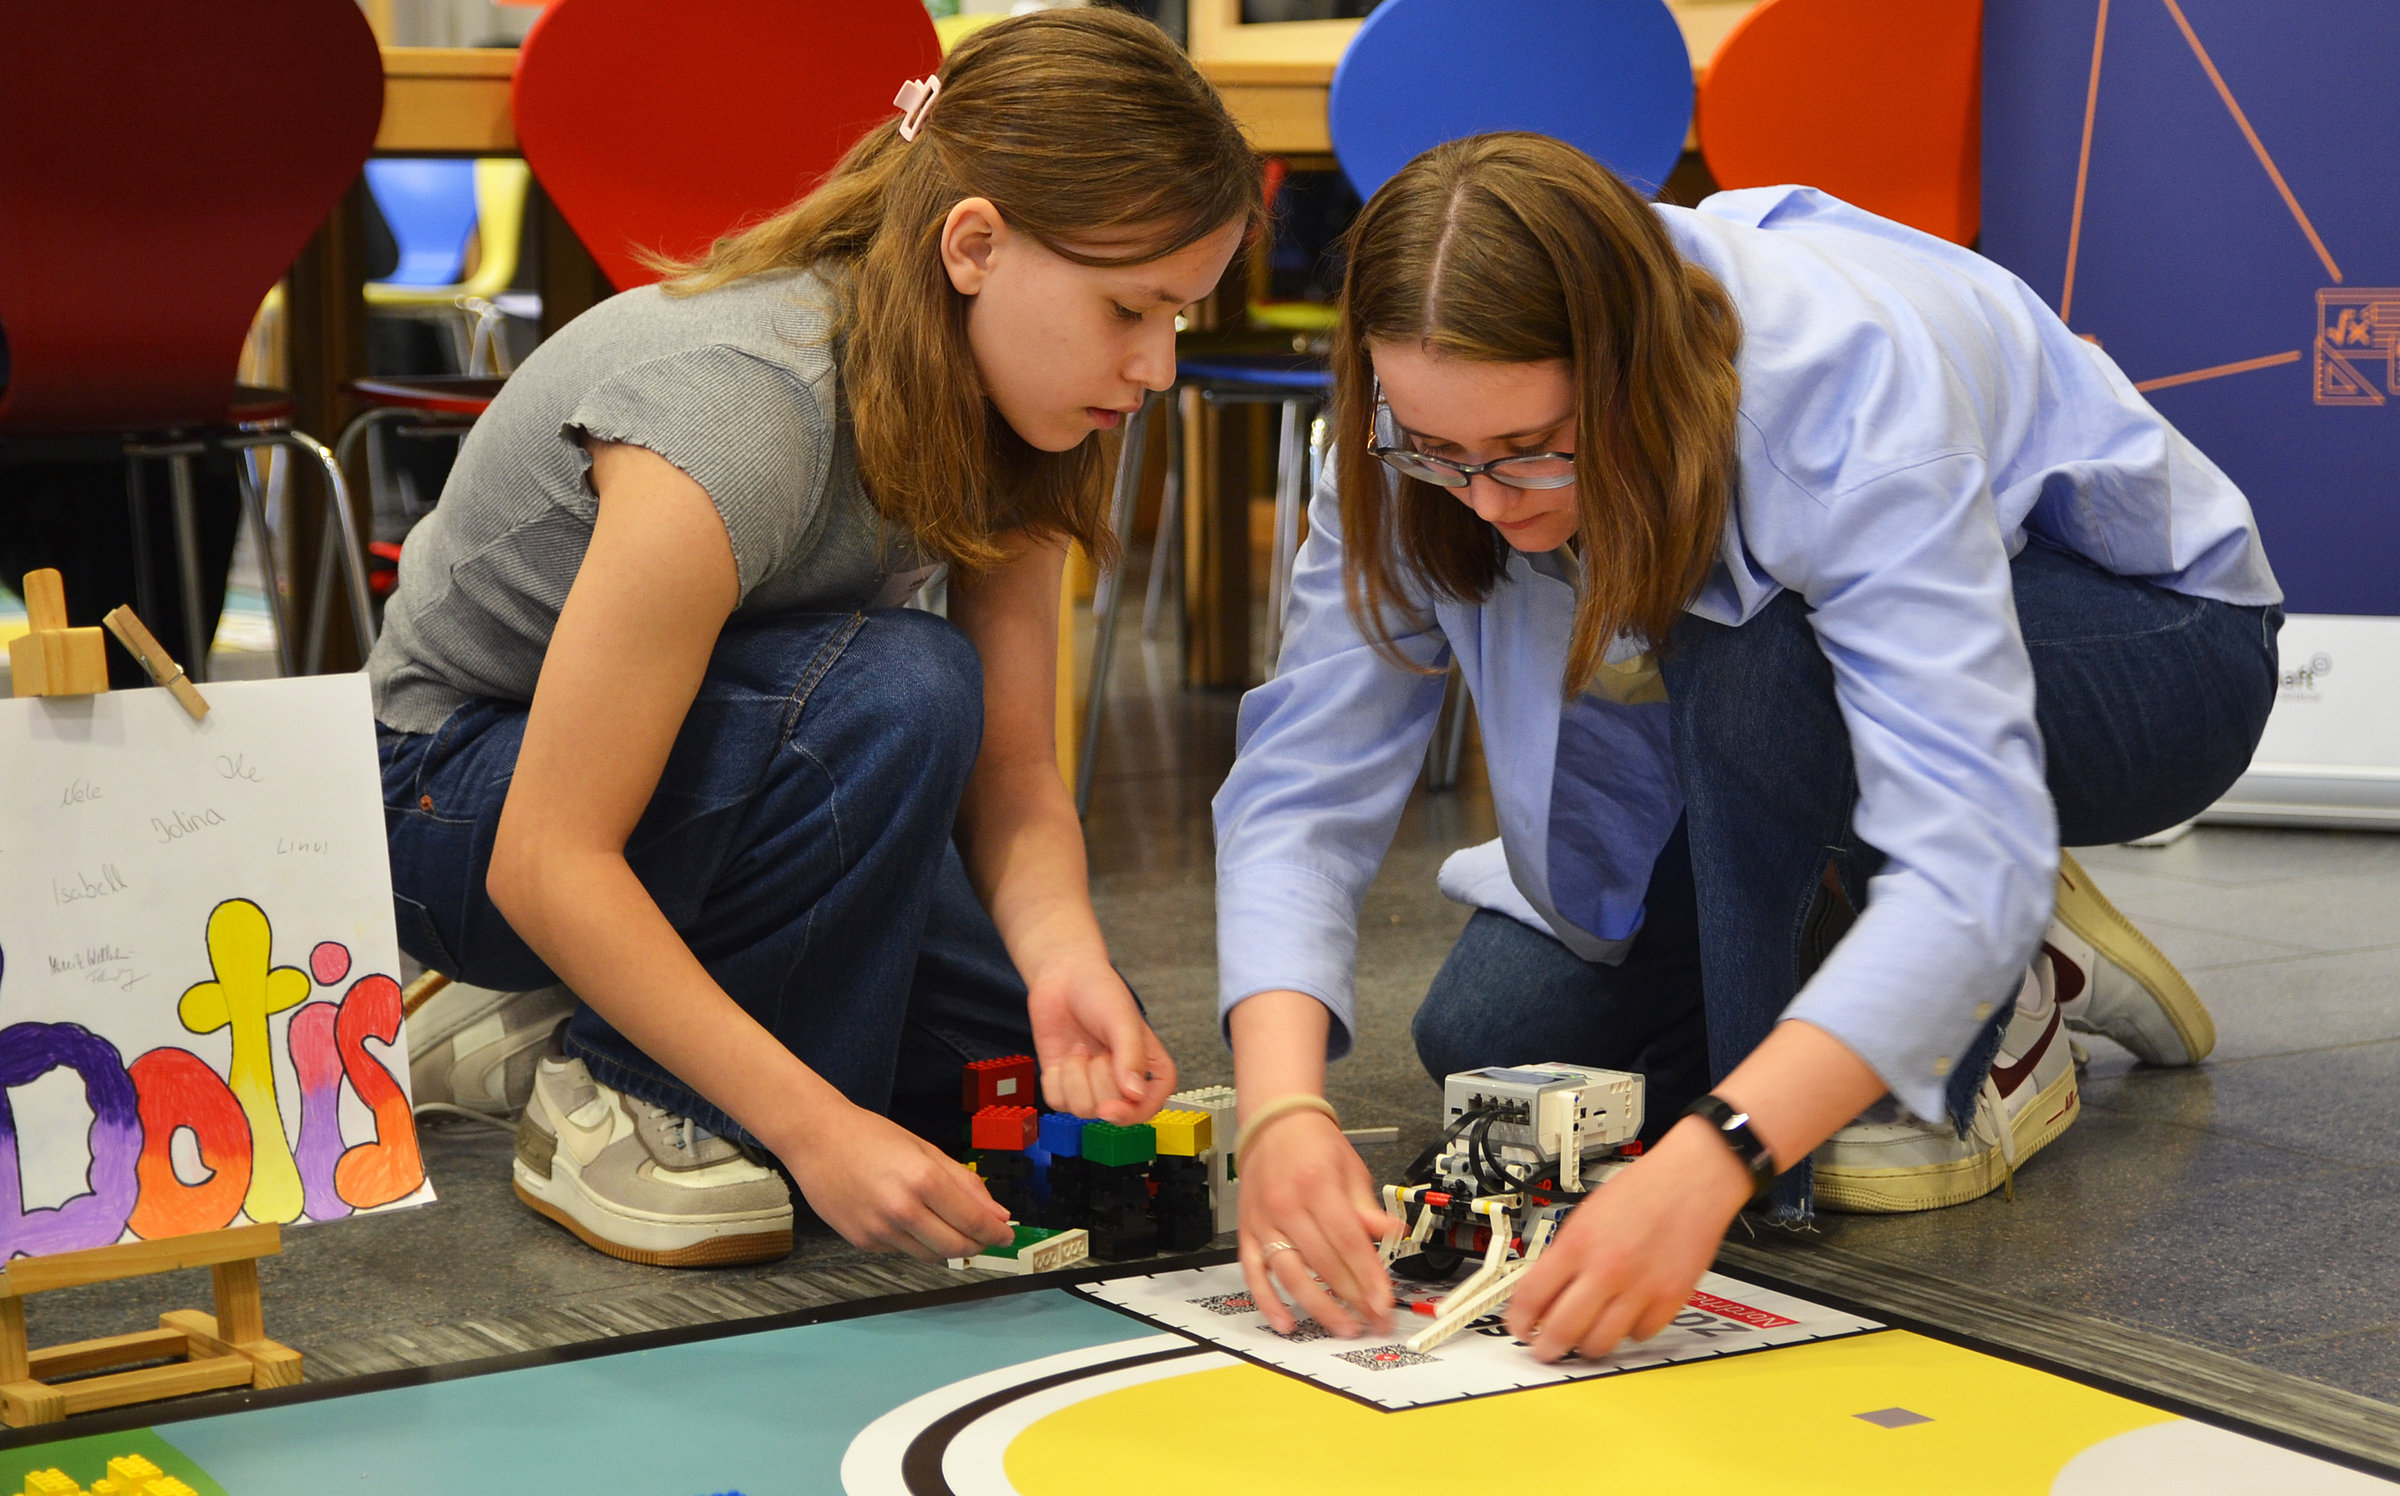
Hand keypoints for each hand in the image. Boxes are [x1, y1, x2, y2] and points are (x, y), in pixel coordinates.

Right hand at [783, 1103, 1013, 1262]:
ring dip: (946, 1245)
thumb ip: (965, 1183)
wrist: (816, 1139)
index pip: (973, 1221)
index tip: (1006, 1234)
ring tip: (943, 1222)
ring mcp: (880, 1230)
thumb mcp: (925, 1150)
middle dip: (977, 1244)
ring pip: (931, 1255)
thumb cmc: (870, 1137)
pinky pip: (902, 1250)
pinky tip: (904, 1217)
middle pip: (956, 1247)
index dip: (995, 1232)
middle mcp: (902, 1210)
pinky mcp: (862, 1242)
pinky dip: (913, 1240)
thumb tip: (997, 1213)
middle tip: (984, 1236)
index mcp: (923, 1180)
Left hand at [1028, 960, 1175, 1123]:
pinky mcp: (1063, 1083)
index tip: (1111, 1109)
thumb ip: (1130, 1056)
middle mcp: (1120, 1081)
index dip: (1133, 1114)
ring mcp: (1090, 1085)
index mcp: (1147, 1066)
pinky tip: (1063, 1056)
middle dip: (1097, 1077)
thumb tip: (1134, 1095)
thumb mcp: (1121, 1020)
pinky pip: (1056, 1102)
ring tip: (1079, 1048)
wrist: (1062, 977)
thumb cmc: (1100, 992)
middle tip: (1096, 1047)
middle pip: (1111, 1109)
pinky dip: (1054, 1080)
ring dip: (1074, 1076)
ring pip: (1081, 1109)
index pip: (1151, 1104)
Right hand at [1237, 1110, 1402, 1338]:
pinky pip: (1254, 1274)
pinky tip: (1285, 1323)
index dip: (1368, 1276)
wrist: (1274, 1124)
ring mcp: (1264, 1222)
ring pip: (1290, 1274)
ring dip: (1318, 1307)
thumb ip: (1368, 1209)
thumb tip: (1394, 1235)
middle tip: (1373, 1321)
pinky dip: (1267, 1302)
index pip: (1348, 1241)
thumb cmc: (1313, 1144)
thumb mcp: (1350, 1170)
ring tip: (1342, 1327)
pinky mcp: (1247, 1233)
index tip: (1384, 1303)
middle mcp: (1287, 1205)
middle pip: (1323, 1263)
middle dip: (1352, 1298)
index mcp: (1318, 1186)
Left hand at [1502, 1116, 1752, 1361]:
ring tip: (1584, 1340)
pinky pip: (1639, 1335)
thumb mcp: (1585, 1214)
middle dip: (1547, 1347)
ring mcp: (1639, 1288)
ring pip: (1600, 1343)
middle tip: (1545, 1350)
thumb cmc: (1642, 1190)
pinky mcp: (1669, 1300)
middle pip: (1561, 1330)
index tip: (1519, 1327)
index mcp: (1576, 1244)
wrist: (1692, 1179)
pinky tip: (1626, 1317)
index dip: (1518, 1320)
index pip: (1531, 1297)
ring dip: (1587, 1346)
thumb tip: (1542, 1292)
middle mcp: (1605, 1269)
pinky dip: (1630, 1332)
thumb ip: (1563, 1255)